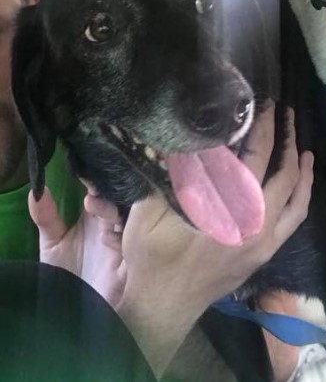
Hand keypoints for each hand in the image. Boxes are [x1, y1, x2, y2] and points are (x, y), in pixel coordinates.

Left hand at [28, 186, 125, 306]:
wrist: (72, 314)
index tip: (84, 166)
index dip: (94, 179)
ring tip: (92, 204)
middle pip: (118, 200)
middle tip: (93, 184)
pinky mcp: (131, 264)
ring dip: (112, 210)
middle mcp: (114, 226)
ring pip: (128, 218)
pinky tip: (108, 233)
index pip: (100, 191)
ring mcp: (125, 243)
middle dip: (108, 191)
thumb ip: (46, 217)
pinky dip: (124, 237)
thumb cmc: (65, 277)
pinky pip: (135, 245)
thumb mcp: (52, 244)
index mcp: (97, 216)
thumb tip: (35, 190)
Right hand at [117, 103, 313, 377]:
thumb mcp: (150, 210)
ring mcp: (263, 241)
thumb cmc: (153, 257)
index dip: (265, 127)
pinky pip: (293, 222)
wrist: (162, 308)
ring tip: (303, 147)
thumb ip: (170, 172)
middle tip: (287, 114)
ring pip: (296, 199)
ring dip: (301, 170)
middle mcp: (255, 223)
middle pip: (284, 173)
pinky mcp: (263, 254)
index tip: (268, 104)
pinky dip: (301, 199)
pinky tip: (298, 186)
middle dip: (288, 140)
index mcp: (230, 208)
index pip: (258, 157)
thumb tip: (183, 134)